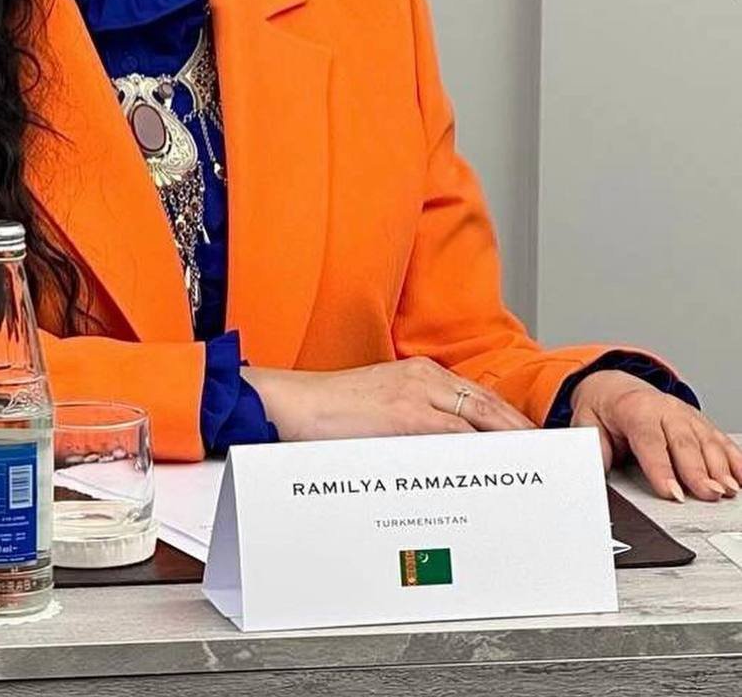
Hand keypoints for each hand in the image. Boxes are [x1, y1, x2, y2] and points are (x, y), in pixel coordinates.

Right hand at [243, 356, 534, 440]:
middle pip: (488, 403)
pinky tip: (494, 466)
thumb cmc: (330, 410)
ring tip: (531, 463)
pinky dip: (479, 449)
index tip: (526, 438)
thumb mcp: (381, 406)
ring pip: (478, 417)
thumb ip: (414, 419)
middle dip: (519, 428)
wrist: (295, 404)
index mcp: (420, 373)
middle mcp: (424, 378)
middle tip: (544, 453)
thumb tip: (443, 448)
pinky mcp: (405, 416)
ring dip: (508, 440)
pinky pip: (454, 434)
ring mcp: (416, 394)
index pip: (477, 395)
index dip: (507, 418)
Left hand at [569, 369, 741, 501]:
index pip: (650, 441)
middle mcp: (664, 409)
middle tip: (708, 495)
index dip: (661, 468)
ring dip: (720, 467)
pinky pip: (720, 439)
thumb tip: (592, 471)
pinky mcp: (700, 423)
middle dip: (697, 471)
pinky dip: (734, 458)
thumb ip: (592, 448)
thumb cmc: (604, 409)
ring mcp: (685, 414)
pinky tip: (741, 476)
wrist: (615, 387)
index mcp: (635, 409)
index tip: (671, 493)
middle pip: (683, 442)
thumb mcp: (587, 423)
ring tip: (727, 490)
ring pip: (706, 441)